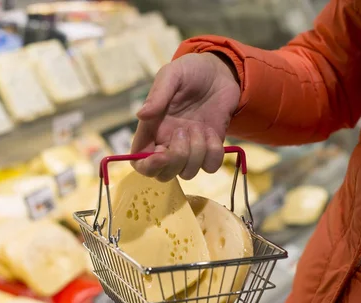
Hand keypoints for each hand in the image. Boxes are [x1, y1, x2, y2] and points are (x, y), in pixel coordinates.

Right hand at [131, 52, 240, 180]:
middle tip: (183, 132)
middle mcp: (168, 143)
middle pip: (164, 175)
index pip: (140, 161)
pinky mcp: (210, 148)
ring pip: (188, 173)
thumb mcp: (172, 75)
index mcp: (152, 130)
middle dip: (175, 160)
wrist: (220, 70)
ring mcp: (190, 148)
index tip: (161, 156)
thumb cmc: (190, 70)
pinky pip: (210, 166)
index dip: (147, 167)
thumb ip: (157, 95)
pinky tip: (211, 132)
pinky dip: (213, 153)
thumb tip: (141, 115)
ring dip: (196, 153)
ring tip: (199, 127)